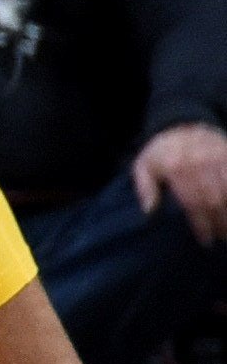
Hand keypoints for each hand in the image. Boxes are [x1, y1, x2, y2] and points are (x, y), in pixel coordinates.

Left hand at [142, 122, 226, 243]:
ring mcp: (217, 158)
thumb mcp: (144, 165)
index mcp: (176, 167)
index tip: (205, 240)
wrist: (182, 123)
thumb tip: (149, 212)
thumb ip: (145, 188)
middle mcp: (199, 163)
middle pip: (215, 200)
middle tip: (222, 239)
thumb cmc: (162, 151)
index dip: (201, 224)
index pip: (193, 202)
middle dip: (220, 223)